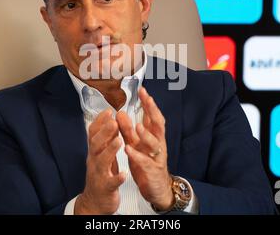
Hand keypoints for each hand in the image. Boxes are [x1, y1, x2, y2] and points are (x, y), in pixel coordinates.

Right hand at [75, 109, 125, 214]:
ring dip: (110, 150)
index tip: (108, 111)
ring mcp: (99, 174)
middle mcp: (94, 161)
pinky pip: (111, 182)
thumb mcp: (101, 154)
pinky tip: (124, 174)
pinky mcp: (106, 188)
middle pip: (96, 144)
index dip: (100, 122)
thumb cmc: (101, 174)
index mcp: (95, 151)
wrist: (95, 201)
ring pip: (102, 161)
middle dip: (104, 132)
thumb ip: (105, 139)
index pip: (93, 133)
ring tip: (119, 141)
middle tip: (114, 121)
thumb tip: (111, 120)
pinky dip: (117, 178)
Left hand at [117, 87, 173, 210]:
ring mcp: (156, 158)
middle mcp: (158, 145)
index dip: (149, 104)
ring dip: (146, 134)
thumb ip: (128, 130)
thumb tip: (120, 112)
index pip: (153, 116)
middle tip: (147, 99)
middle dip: (153, 111)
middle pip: (159, 125)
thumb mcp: (136, 145)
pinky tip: (128, 150)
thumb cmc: (146, 164)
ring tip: (137, 126)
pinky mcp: (152, 171)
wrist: (157, 189)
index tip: (142, 90)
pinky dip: (137, 156)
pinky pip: (145, 162)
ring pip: (155, 144)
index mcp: (153, 137)